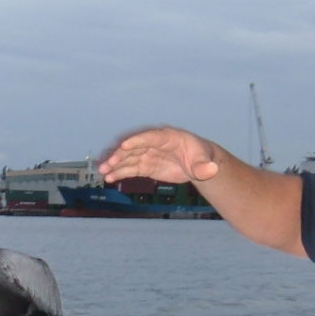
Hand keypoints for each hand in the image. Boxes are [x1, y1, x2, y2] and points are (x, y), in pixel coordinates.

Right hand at [99, 126, 218, 184]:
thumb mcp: (204, 162)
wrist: (197, 164)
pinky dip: (119, 172)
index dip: (137, 140)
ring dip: (115, 164)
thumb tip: (211, 170)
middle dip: (120, 154)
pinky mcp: (145, 165)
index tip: (124, 145)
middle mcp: (154, 144)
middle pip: (134, 147)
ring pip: (128, 158)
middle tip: (108, 163)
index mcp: (168, 137)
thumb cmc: (201, 158)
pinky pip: (130, 168)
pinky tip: (109, 178)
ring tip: (103, 172)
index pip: (150, 137)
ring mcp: (147, 154)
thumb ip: (204, 166)